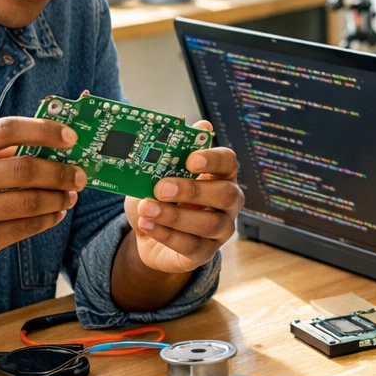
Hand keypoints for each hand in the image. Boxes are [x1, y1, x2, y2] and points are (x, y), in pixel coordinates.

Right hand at [0, 117, 84, 284]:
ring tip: (69, 195)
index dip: (44, 131)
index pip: (6, 130)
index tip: (71, 136)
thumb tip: (52, 144)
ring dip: (58, 198)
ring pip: (28, 202)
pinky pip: (24, 228)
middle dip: (60, 172)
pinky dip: (48, 219)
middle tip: (79, 175)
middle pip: (24, 169)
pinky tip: (56, 213)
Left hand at [125, 121, 243, 272]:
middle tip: (161, 187)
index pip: (228, 162)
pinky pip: (191, 245)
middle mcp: (227, 202)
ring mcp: (220, 229)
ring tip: (147, 208)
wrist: (147, 232)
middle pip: (227, 194)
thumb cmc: (159, 197)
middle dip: (193, 190)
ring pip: (209, 223)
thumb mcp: (157, 173)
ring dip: (175, 215)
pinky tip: (147, 225)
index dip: (213, 159)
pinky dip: (166, 234)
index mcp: (219, 175)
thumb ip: (170, 152)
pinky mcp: (204, 252)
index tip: (190, 159)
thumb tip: (182, 122)